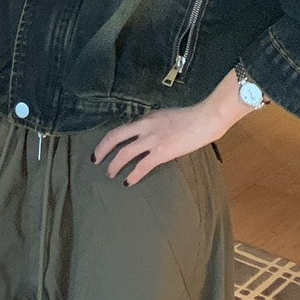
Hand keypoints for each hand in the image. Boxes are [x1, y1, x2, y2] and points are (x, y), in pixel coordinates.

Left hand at [92, 70, 253, 186]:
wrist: (204, 119)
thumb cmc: (189, 118)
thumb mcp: (165, 117)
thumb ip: (153, 126)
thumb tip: (145, 136)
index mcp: (146, 118)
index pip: (120, 129)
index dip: (107, 140)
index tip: (101, 148)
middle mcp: (144, 127)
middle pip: (115, 138)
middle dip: (102, 151)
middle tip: (95, 161)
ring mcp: (152, 140)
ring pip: (124, 153)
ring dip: (114, 165)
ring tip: (110, 174)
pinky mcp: (161, 152)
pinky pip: (141, 166)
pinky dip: (132, 176)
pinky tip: (128, 182)